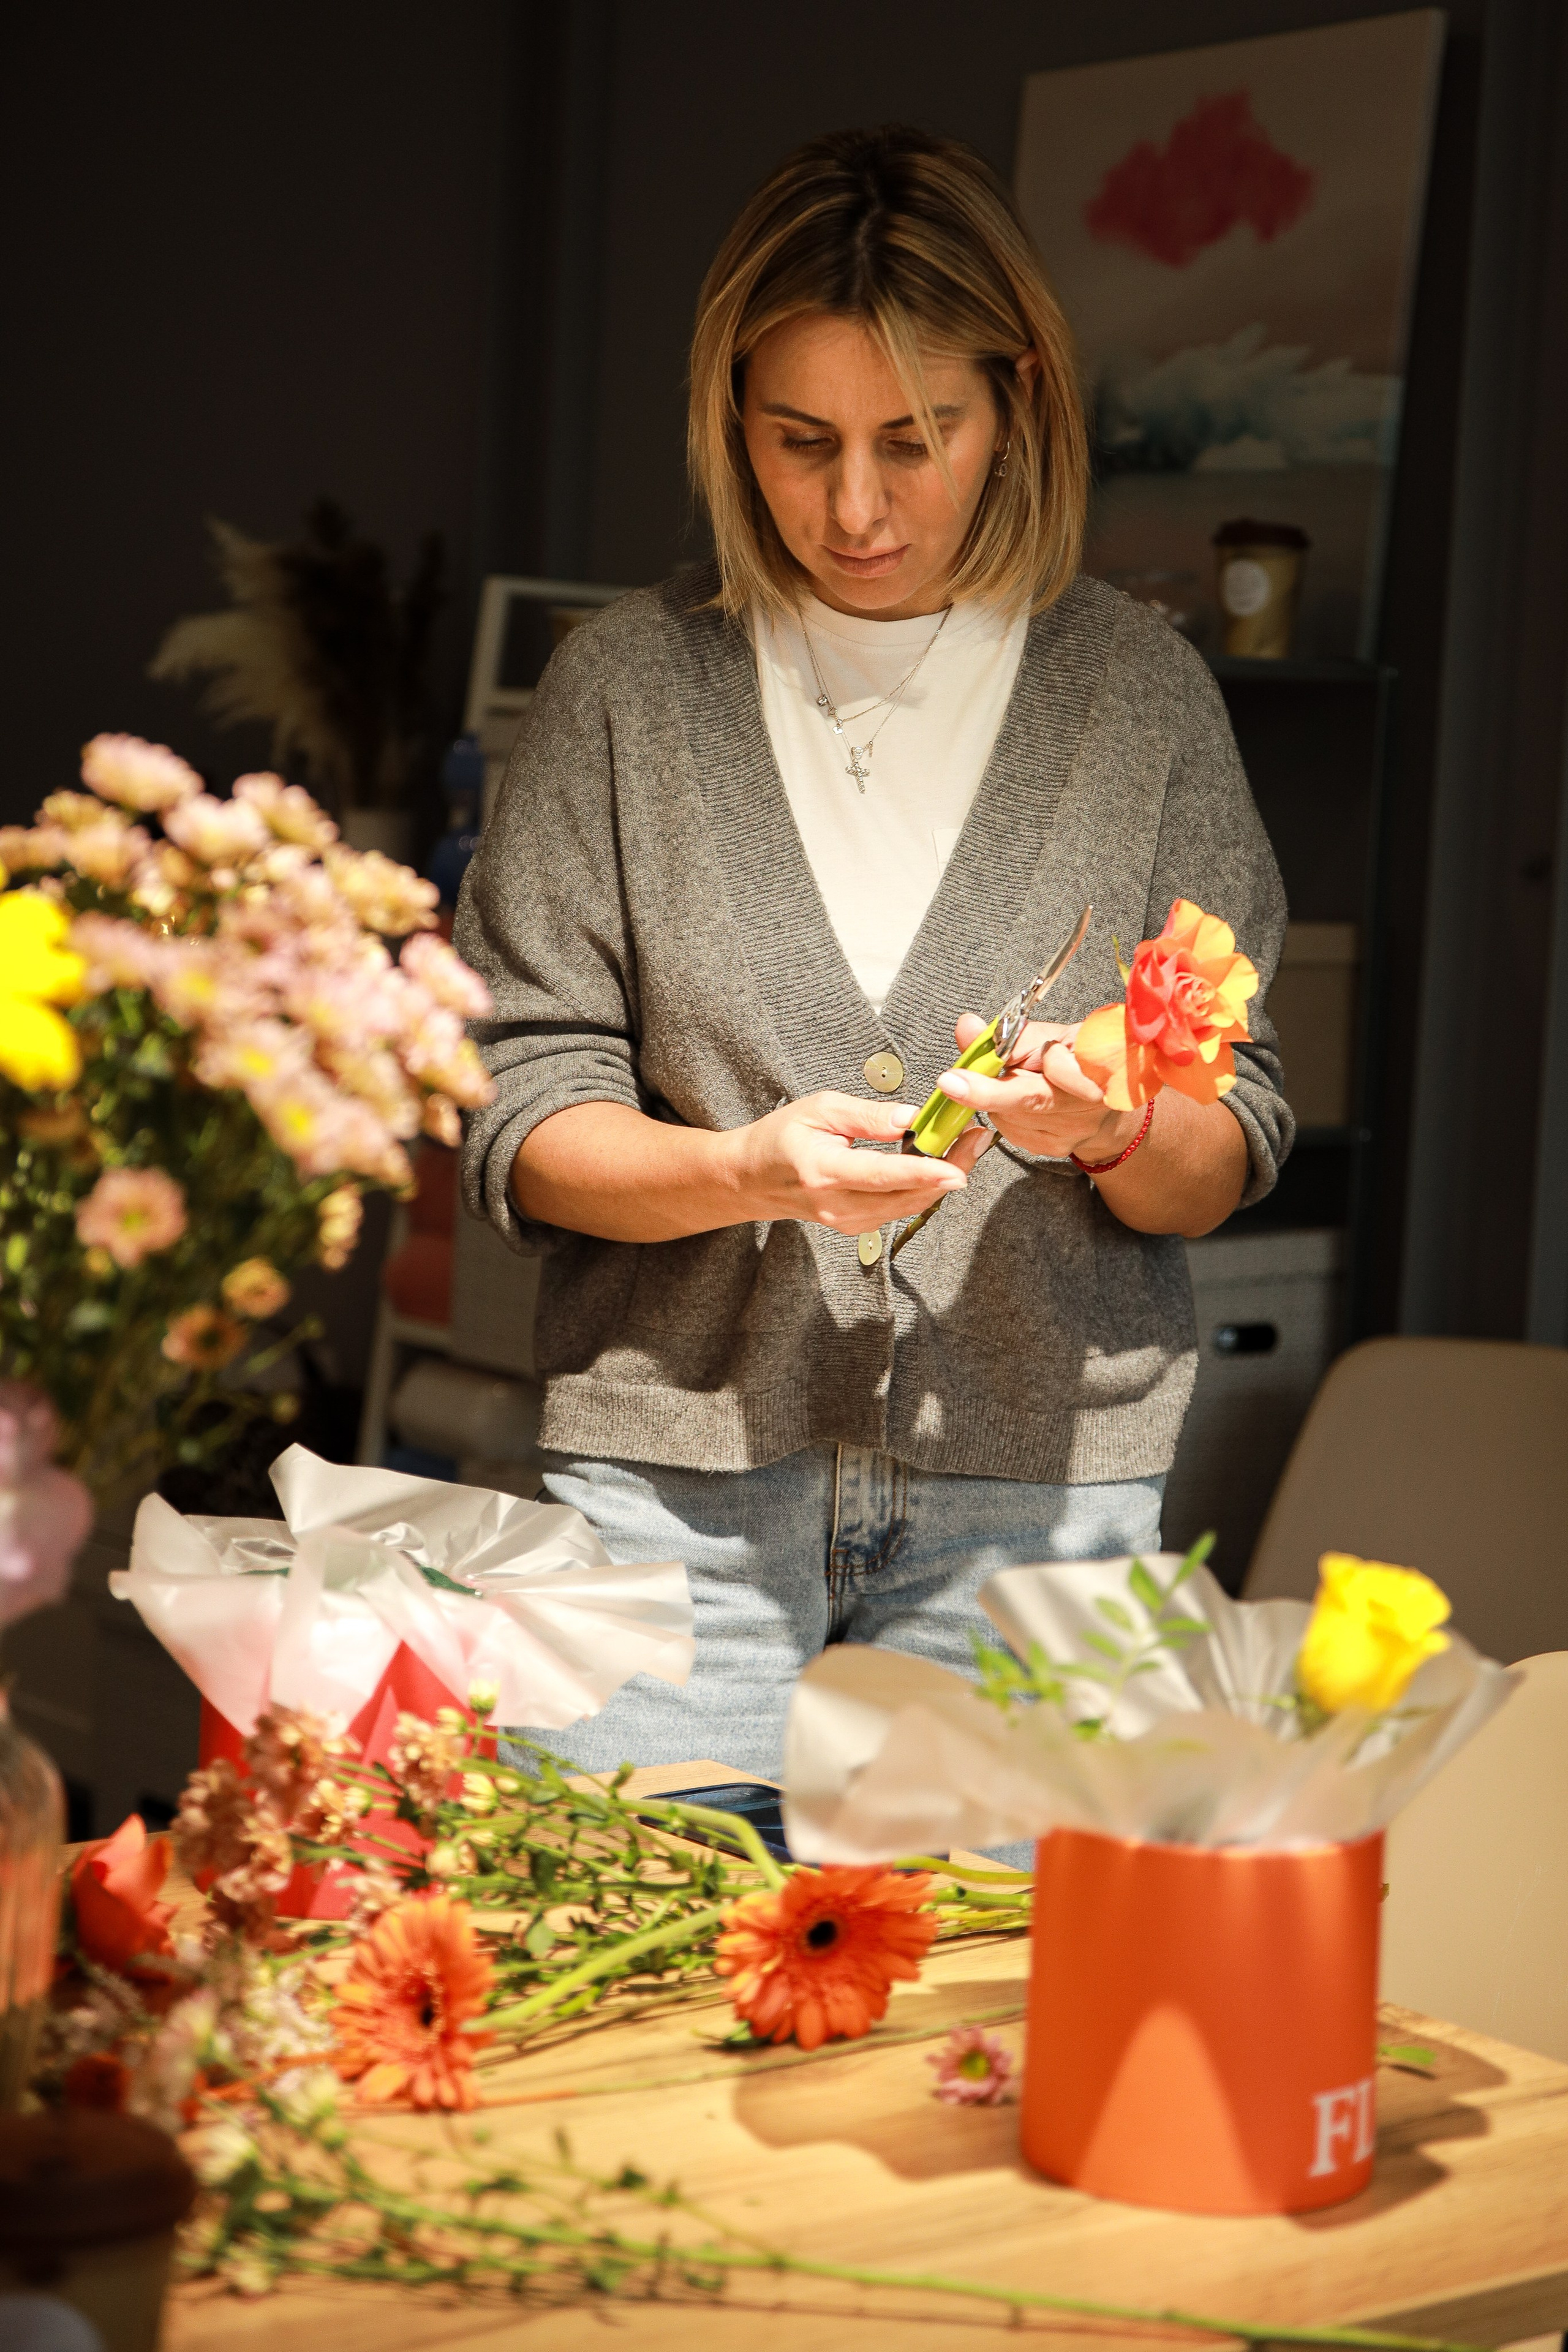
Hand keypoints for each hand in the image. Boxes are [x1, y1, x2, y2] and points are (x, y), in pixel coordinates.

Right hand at [726, 1091, 966, 1231]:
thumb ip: (868, 1116)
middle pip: (904, 1196)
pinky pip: (899, 1209)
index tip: (957, 1167)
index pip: (880, 1175)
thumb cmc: (782, 1137)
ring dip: (940, 1179)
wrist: (753, 1178)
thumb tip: (912, 1118)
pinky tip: (935, 1164)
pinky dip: (922, 1188)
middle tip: (977, 1138)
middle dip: (948, 1170)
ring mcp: (847, 1221)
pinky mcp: (857, 1226)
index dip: (922, 1172)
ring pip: (908, 1206)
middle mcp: (836, 1205)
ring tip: (964, 1146)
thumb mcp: (820, 1109)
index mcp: (822, 1171)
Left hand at [934, 1016, 1144, 1167]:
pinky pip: (1012, 1131)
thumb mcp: (1050, 1034)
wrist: (1104, 1100)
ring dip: (998, 1097)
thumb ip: (1009, 1034)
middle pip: (1028, 1099)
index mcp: (1097, 1061)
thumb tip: (967, 1027)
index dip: (1026, 1069)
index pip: (1061, 1068)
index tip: (967, 1076)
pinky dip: (1005, 1114)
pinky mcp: (1056, 1148)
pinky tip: (1017, 1103)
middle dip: (986, 1091)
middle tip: (951, 1082)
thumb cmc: (1075, 1057)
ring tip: (1013, 1080)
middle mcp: (1092, 1100)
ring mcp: (1074, 1130)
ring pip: (1012, 1116)